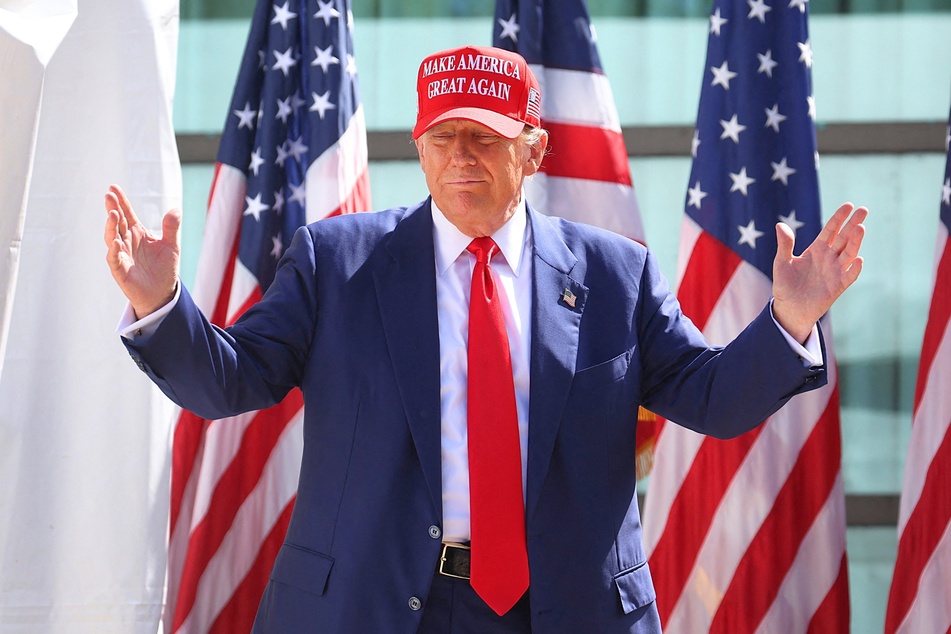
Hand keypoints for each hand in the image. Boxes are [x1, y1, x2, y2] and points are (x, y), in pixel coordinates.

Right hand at [104, 184, 180, 317]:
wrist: (162, 294)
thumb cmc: (164, 269)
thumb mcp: (171, 246)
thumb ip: (172, 228)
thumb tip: (176, 209)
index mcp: (137, 233)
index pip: (127, 214)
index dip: (121, 201)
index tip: (113, 187)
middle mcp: (127, 241)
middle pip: (117, 222)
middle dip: (112, 209)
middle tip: (109, 195)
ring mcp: (122, 255)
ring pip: (112, 238)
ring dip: (111, 226)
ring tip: (113, 214)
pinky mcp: (120, 270)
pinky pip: (114, 258)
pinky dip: (114, 250)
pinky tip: (116, 242)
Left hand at [771, 202, 866, 342]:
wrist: (789, 309)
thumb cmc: (785, 285)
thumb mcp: (782, 263)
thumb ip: (784, 245)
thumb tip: (780, 225)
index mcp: (816, 250)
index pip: (830, 230)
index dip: (839, 218)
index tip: (848, 205)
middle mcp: (829, 258)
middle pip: (844, 238)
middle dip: (853, 224)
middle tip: (863, 210)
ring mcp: (835, 271)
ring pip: (849, 253)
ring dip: (855, 242)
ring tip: (861, 228)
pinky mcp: (838, 286)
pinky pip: (849, 276)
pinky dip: (854, 268)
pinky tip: (858, 259)